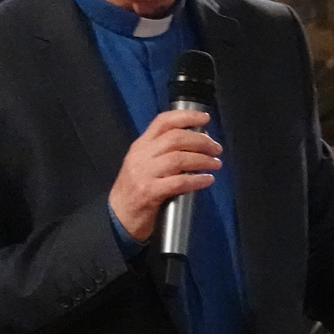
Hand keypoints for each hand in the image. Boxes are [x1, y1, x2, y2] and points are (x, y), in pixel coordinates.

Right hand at [108, 109, 219, 241]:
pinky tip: (207, 180)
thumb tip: (198, 140)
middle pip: (175, 138)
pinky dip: (196, 180)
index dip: (186, 116)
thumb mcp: (145, 164)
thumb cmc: (135, 190)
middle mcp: (141, 156)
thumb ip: (165, 152)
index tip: (205, 118)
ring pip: (179, 158)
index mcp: (141, 145)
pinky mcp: (149, 192)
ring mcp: (144, 174)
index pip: (163, 121)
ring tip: (216, 164)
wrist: (117, 217)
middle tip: (216, 148)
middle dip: (201, 141)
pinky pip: (178, 182)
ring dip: (202, 160)